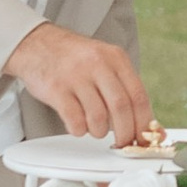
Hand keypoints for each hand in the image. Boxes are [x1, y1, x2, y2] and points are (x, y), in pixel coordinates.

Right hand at [6, 23, 150, 146]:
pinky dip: (80, 130)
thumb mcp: (105, 63)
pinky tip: (78, 125)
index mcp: (116, 58)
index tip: (143, 138)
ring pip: (98, 117)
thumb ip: (125, 90)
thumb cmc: (75, 59)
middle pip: (121, 107)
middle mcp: (97, 64)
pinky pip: (74, 120)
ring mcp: (76, 76)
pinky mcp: (56, 89)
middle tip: (122, 143)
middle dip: (125, 133)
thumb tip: (150, 127)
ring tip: (96, 129)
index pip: (139, 96)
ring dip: (100, 132)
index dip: (144, 123)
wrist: (37, 43)